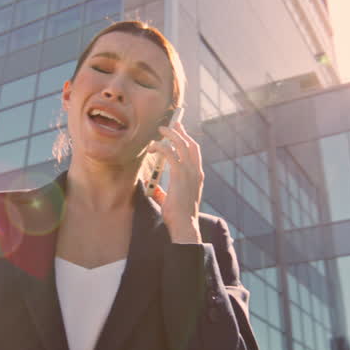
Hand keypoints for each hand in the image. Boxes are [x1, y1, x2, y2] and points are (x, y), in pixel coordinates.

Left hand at [151, 122, 202, 242]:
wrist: (184, 224)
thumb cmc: (178, 216)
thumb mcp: (172, 200)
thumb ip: (165, 192)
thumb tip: (156, 188)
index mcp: (197, 176)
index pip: (195, 152)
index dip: (188, 140)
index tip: (181, 132)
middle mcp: (195, 171)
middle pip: (190, 144)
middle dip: (181, 132)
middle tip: (173, 124)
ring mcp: (189, 171)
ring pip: (181, 144)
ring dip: (171, 134)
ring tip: (162, 129)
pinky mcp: (179, 173)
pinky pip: (169, 152)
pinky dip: (160, 146)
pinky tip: (153, 146)